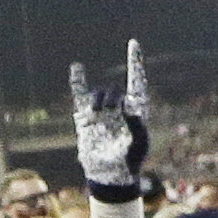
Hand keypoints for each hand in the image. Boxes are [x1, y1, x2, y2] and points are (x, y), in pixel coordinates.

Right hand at [69, 45, 153, 214]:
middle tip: (110, 111)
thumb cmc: (130, 160)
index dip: (135, 62)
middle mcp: (119, 107)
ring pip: (99, 94)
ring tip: (97, 114)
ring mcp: (102, 111)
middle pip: (114, 90)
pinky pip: (81, 95)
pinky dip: (78, 81)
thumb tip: (125, 104)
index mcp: (136, 108)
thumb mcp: (139, 142)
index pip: (136, 80)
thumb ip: (136, 123)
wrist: (109, 174)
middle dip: (111, 97)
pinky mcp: (87, 117)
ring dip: (98, 101)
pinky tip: (77, 66)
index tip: (133, 43)